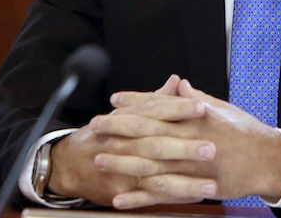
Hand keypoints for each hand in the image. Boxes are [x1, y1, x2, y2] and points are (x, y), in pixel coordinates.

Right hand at [48, 75, 217, 207]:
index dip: (178, 108)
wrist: (69, 162)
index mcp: (128, 120)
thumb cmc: (104, 133)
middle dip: (186, 148)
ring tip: (210, 184)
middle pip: (158, 145)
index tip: (202, 108)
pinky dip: (172, 198)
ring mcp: (122, 171)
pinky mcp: (121, 192)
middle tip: (211, 148)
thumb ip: (155, 99)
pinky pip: (150, 197)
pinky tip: (193, 197)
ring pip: (157, 177)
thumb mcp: (126, 113)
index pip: (156, 111)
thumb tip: (178, 82)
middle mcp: (124, 144)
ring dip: (185, 182)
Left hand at [101, 78, 280, 207]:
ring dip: (122, 162)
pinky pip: (162, 194)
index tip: (115, 101)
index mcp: (196, 116)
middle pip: (147, 133)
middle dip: (119, 129)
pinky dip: (139, 198)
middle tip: (96, 127)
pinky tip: (121, 199)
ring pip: (150, 164)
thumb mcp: (222, 107)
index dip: (135, 103)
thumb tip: (179, 83)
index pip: (159, 106)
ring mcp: (191, 164)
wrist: (268, 159)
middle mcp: (190, 138)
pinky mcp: (195, 187)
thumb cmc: (245, 131)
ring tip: (100, 160)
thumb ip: (196, 98)